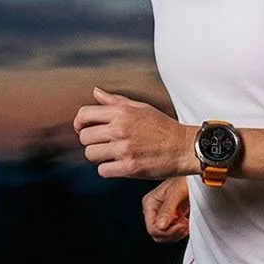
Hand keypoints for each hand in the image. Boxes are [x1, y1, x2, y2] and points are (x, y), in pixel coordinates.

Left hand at [73, 87, 192, 179]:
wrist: (184, 147)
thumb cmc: (164, 127)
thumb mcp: (141, 108)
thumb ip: (116, 101)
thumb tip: (96, 92)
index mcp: (121, 112)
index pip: (84, 114)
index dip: (79, 123)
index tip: (82, 129)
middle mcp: (120, 129)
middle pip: (84, 137)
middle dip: (91, 142)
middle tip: (103, 145)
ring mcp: (124, 149)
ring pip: (91, 154)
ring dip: (99, 157)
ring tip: (112, 155)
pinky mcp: (129, 167)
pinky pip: (103, 170)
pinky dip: (108, 170)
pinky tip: (119, 165)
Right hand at [142, 176, 190, 241]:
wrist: (195, 179)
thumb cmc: (184, 180)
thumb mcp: (177, 193)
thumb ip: (168, 209)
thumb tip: (161, 225)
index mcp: (150, 203)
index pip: (152, 228)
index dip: (166, 231)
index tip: (180, 225)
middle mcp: (154, 211)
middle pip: (157, 234)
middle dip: (172, 233)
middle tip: (184, 225)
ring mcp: (162, 216)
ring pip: (164, 236)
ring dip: (177, 233)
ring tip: (185, 223)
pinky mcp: (171, 220)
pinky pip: (172, 234)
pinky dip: (180, 232)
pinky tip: (186, 223)